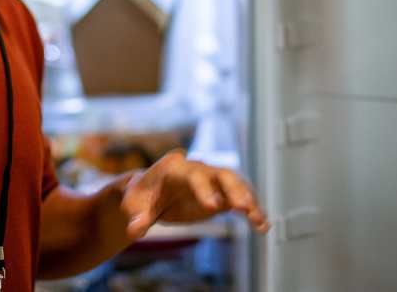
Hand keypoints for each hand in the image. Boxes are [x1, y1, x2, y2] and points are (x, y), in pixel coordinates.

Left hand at [120, 150, 269, 239]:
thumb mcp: (134, 206)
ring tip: (258, 220)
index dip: (203, 189)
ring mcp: (213, 179)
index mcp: (175, 168)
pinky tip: (262, 225)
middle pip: (222, 174)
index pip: (192, 176)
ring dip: (249, 200)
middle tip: (244, 208)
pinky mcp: (222, 192)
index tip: (213, 206)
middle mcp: (199, 168)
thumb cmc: (141, 197)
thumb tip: (135, 230)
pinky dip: (252, 209)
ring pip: (236, 184)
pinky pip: (240, 197)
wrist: (152, 194)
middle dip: (234, 189)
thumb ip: (136, 217)